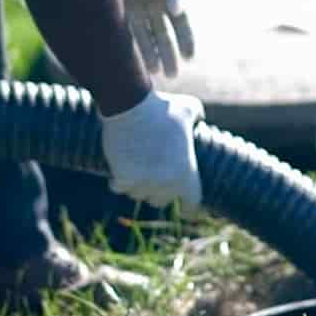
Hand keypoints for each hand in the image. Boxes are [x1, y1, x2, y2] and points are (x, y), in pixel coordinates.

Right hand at [100, 90, 203, 206]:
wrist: (131, 105)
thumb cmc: (161, 108)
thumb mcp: (188, 108)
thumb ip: (198, 115)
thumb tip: (200, 117)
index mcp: (186, 173)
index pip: (192, 202)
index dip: (188, 207)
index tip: (184, 210)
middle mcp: (167, 183)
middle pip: (160, 200)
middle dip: (156, 191)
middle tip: (151, 178)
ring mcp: (144, 182)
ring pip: (137, 195)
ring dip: (135, 186)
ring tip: (135, 170)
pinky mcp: (123, 178)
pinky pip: (118, 187)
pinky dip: (116, 181)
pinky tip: (115, 174)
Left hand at [102, 0, 196, 76]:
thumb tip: (179, 10)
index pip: (180, 24)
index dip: (186, 41)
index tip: (190, 58)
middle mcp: (149, 5)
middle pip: (162, 36)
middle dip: (167, 56)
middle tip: (172, 75)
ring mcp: (130, 9)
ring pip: (143, 39)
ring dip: (149, 57)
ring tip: (153, 74)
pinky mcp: (111, 10)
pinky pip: (122, 35)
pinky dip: (128, 50)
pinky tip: (131, 63)